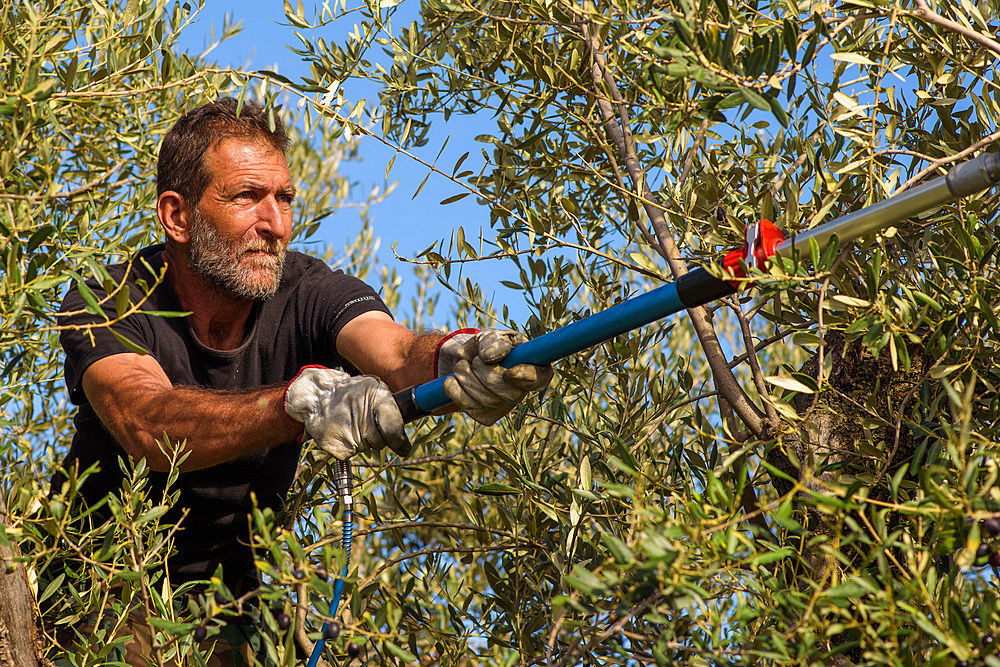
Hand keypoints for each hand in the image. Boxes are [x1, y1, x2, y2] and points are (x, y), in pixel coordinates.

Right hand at [284, 366, 409, 459]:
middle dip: (378, 437)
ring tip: (349, 423)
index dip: (399, 440)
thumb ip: (390, 408)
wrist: (316, 395)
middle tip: (364, 423)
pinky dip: (347, 446)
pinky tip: (340, 431)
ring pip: (366, 448)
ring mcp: (348, 432)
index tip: (403, 447)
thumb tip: (404, 439)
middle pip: (381, 442)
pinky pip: (350, 454)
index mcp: (375, 395)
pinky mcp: (336, 446)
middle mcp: (362, 414)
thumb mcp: (373, 388)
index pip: (394, 426)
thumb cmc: (350, 392)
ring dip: (361, 440)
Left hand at [435, 329, 552, 424]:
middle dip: (484, 374)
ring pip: (487, 401)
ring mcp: (505, 407)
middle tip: (474, 360)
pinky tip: (453, 380)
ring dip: (467, 379)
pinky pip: (470, 407)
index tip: (508, 372)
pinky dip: (455, 390)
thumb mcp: (488, 337)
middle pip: (509, 393)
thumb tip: (490, 356)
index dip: (526, 378)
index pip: (540, 378)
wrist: (461, 360)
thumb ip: (492, 342)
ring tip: (461, 366)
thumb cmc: (482, 347)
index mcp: (530, 366)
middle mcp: (522, 390)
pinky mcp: (486, 416)